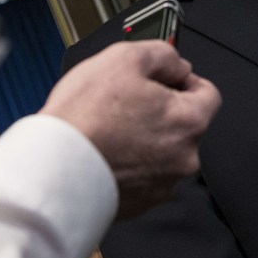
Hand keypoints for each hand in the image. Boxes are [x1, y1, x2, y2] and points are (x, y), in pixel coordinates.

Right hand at [41, 40, 220, 218]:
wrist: (49, 171)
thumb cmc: (84, 119)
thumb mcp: (125, 58)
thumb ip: (162, 55)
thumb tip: (176, 64)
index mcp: (190, 122)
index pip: (208, 93)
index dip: (184, 80)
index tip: (165, 79)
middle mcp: (184, 158)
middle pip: (184, 123)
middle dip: (160, 110)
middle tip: (126, 102)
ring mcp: (161, 185)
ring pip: (162, 150)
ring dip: (144, 138)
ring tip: (109, 128)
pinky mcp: (139, 203)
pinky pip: (142, 174)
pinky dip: (128, 162)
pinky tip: (105, 151)